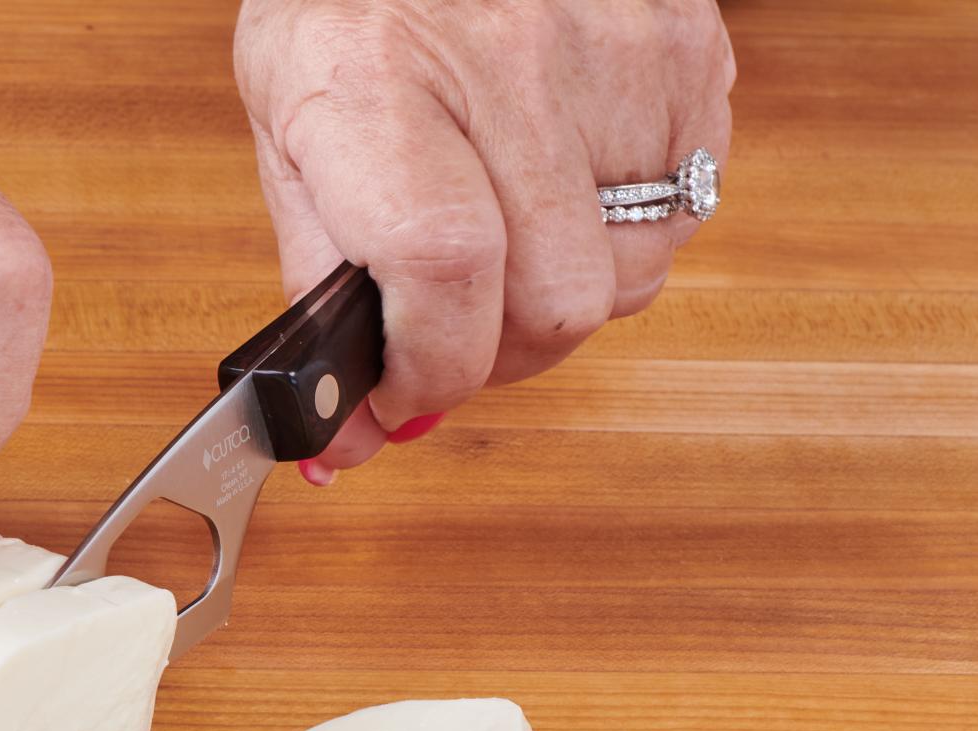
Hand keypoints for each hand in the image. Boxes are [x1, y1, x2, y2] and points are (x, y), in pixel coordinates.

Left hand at [234, 0, 734, 476]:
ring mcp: (614, 51)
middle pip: (555, 303)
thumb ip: (322, 291)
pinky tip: (568, 184)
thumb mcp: (290, 140)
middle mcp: (505, 62)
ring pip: (631, 276)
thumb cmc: (349, 15)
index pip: (443, 268)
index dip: (433, 368)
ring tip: (515, 244)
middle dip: (500, 357)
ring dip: (567, 298)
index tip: (405, 393)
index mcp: (376, 82)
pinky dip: (627, 231)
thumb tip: (348, 441)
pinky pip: (686, 210)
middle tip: (460, 333)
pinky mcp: (687, 47)